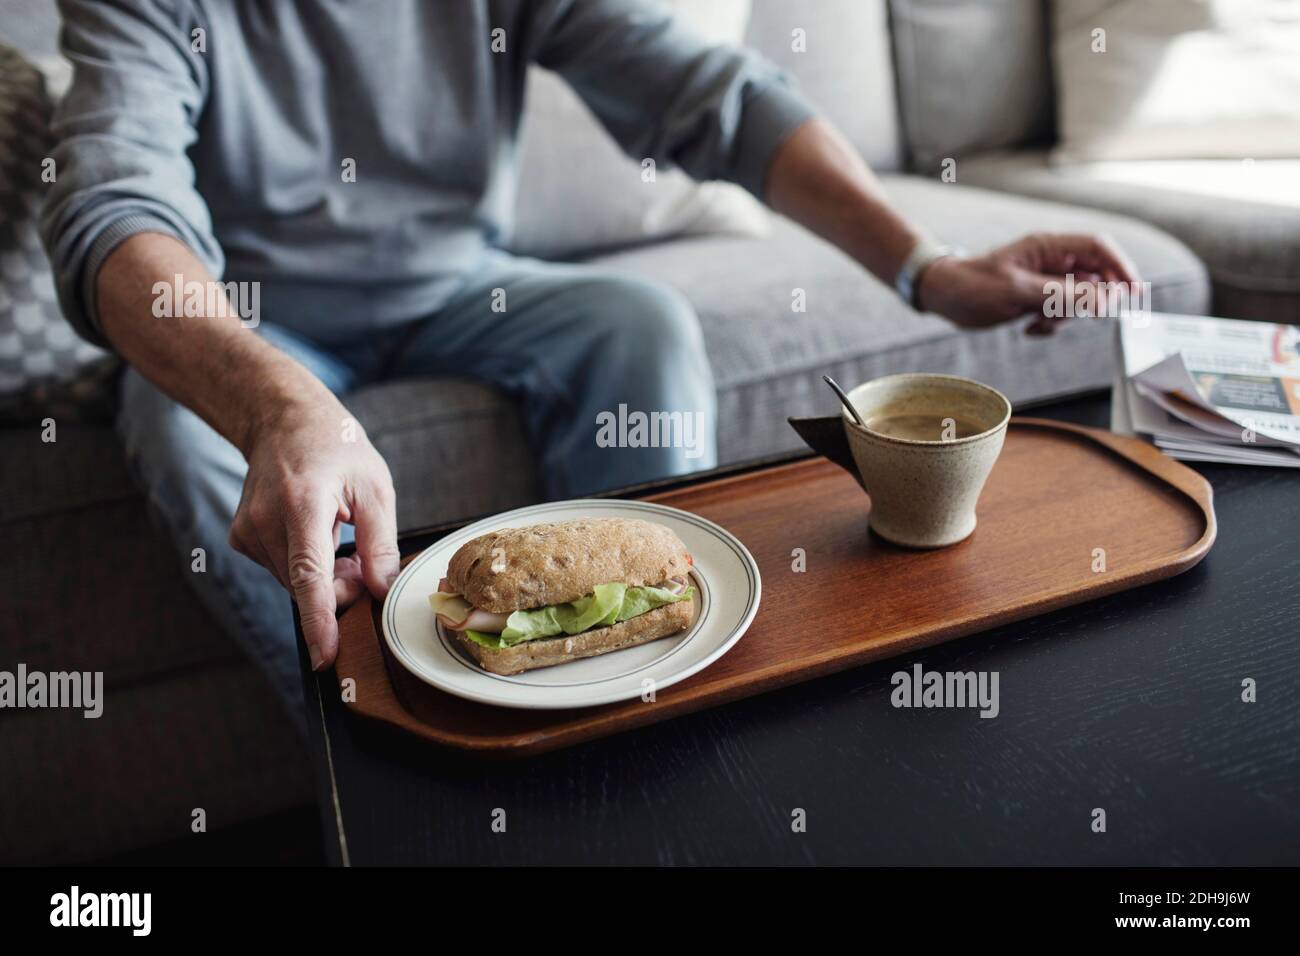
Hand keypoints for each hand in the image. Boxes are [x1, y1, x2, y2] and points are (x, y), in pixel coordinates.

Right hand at [229, 396, 400, 670]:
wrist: (283, 420)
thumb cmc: (335, 449)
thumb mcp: (375, 488)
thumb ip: (381, 545)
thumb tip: (381, 592)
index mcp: (302, 504)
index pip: (309, 575)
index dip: (319, 620)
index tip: (324, 657)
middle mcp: (265, 521)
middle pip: (308, 587)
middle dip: (340, 588)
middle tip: (360, 557)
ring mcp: (247, 531)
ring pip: (295, 584)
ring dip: (323, 576)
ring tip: (337, 533)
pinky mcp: (240, 539)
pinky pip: (282, 571)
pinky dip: (303, 566)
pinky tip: (314, 534)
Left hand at [916, 233, 1140, 334]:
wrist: (942, 296)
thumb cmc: (973, 285)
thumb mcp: (1017, 292)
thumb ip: (1060, 295)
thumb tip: (1103, 299)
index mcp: (1048, 247)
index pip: (1099, 248)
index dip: (1121, 267)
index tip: (1134, 293)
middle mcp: (1051, 261)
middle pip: (1094, 276)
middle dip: (1089, 301)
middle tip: (1073, 317)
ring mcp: (1045, 280)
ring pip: (1078, 299)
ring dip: (1066, 317)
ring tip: (1037, 323)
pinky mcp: (1037, 298)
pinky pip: (1059, 312)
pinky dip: (1051, 325)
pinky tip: (1028, 330)